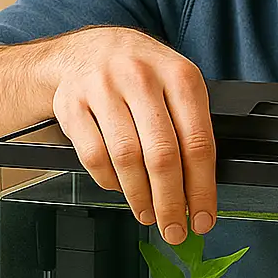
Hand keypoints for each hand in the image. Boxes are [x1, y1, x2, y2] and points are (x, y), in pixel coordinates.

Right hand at [47, 27, 215, 243]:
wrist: (89, 50)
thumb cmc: (143, 74)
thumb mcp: (177, 85)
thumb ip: (191, 126)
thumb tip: (201, 187)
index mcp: (180, 76)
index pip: (198, 142)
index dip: (202, 188)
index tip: (204, 217)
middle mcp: (142, 79)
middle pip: (162, 155)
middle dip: (171, 201)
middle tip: (175, 228)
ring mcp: (103, 89)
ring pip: (126, 159)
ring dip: (140, 197)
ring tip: (149, 214)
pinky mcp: (72, 104)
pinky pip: (93, 156)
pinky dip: (109, 182)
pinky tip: (121, 190)